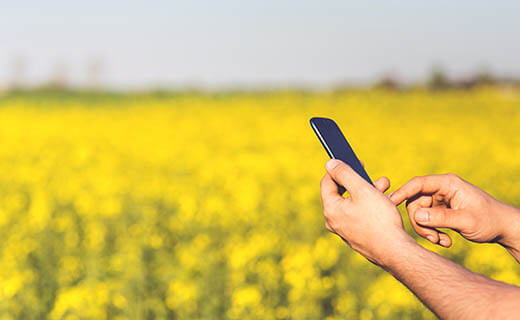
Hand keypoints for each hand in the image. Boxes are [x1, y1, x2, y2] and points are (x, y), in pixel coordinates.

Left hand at [320, 159, 413, 266]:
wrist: (395, 251)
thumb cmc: (379, 219)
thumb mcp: (362, 189)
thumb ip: (344, 173)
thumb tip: (330, 164)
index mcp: (330, 209)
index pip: (327, 182)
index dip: (340, 169)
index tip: (355, 161)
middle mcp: (334, 221)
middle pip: (342, 193)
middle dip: (360, 181)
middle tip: (377, 177)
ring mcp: (345, 230)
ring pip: (354, 204)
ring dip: (369, 192)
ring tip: (386, 186)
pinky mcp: (356, 236)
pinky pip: (360, 215)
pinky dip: (371, 206)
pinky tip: (386, 202)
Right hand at [389, 174, 519, 252]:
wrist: (504, 229)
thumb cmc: (489, 220)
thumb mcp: (466, 220)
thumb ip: (440, 218)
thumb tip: (416, 216)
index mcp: (448, 184)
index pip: (418, 184)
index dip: (402, 193)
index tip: (390, 203)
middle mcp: (441, 189)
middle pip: (415, 203)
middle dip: (420, 223)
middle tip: (432, 238)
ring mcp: (440, 200)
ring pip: (419, 214)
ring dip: (427, 230)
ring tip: (442, 242)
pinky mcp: (440, 211)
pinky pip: (427, 221)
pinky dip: (433, 232)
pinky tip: (445, 241)